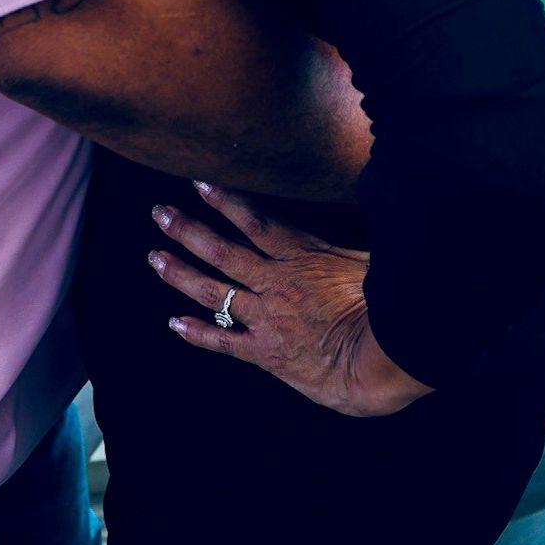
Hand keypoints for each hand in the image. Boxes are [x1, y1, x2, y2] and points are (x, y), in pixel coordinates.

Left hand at [147, 182, 433, 417]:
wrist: (382, 364)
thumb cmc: (389, 308)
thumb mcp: (370, 259)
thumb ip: (350, 236)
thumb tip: (366, 202)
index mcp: (302, 256)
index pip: (256, 220)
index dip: (226, 199)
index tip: (198, 181)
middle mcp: (276, 283)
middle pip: (223, 251)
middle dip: (188, 231)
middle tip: (159, 213)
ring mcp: (268, 317)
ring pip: (215, 291)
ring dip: (181, 273)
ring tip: (154, 258)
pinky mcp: (268, 353)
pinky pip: (225, 342)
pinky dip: (198, 333)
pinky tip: (174, 324)